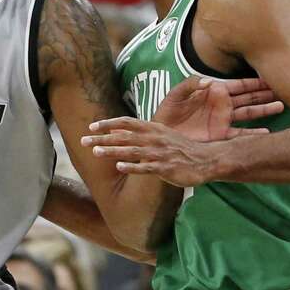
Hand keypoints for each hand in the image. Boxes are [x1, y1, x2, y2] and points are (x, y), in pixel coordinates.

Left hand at [81, 118, 215, 186]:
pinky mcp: (166, 168)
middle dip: (103, 138)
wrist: (206, 159)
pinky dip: (132, 166)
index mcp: (153, 128)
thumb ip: (140, 132)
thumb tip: (117, 130)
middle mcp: (155, 138)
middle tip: (83, 140)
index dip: (109, 123)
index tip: (92, 126)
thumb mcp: (161, 135)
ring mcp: (160, 153)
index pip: (127, 122)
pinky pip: (146, 167)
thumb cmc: (181, 148)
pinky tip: (118, 167)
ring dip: (112, 150)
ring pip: (132, 150)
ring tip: (95, 151)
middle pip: (124, 136)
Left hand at [148, 76, 282, 141]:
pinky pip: (239, 134)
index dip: (252, 82)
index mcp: (212, 92)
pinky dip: (253, 134)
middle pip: (247, 98)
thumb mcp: (176, 94)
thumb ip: (192, 84)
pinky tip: (266, 132)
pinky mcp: (219, 136)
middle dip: (263, 93)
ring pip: (247, 113)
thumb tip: (211, 81)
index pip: (237, 85)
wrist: (160, 135)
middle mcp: (220, 106)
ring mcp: (221, 121)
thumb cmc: (167, 112)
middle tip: (283, 89)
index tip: (270, 78)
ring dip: (263, 110)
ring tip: (280, 106)